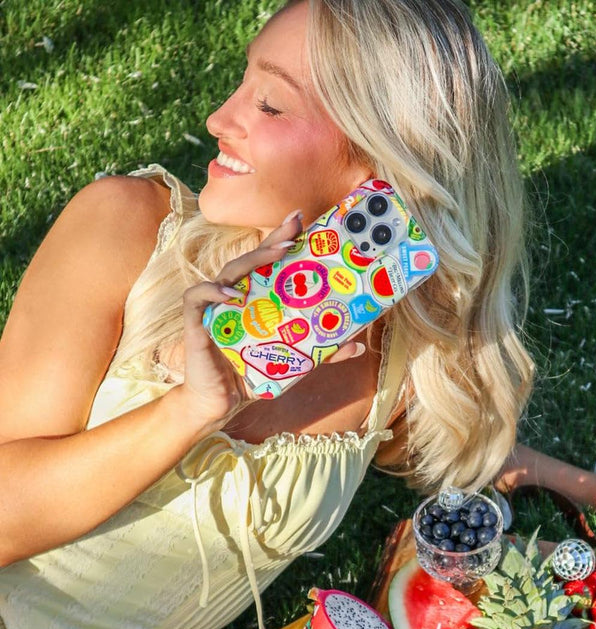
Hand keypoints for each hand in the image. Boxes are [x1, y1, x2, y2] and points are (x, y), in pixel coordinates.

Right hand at [180, 211, 303, 429]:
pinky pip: (198, 297)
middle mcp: (235, 295)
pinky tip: (232, 295)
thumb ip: (323, 352)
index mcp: (256, 298)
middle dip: (273, 240)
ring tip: (275, 253)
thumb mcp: (294, 362)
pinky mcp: (195, 320)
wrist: (223, 402)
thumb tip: (359, 344)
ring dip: (252, 260)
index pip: (269, 262)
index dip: (282, 239)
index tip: (302, 220)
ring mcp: (214, 305)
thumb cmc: (254, 375)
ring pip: (229, 271)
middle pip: (252, 259)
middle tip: (295, 226)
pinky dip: (213, 291)